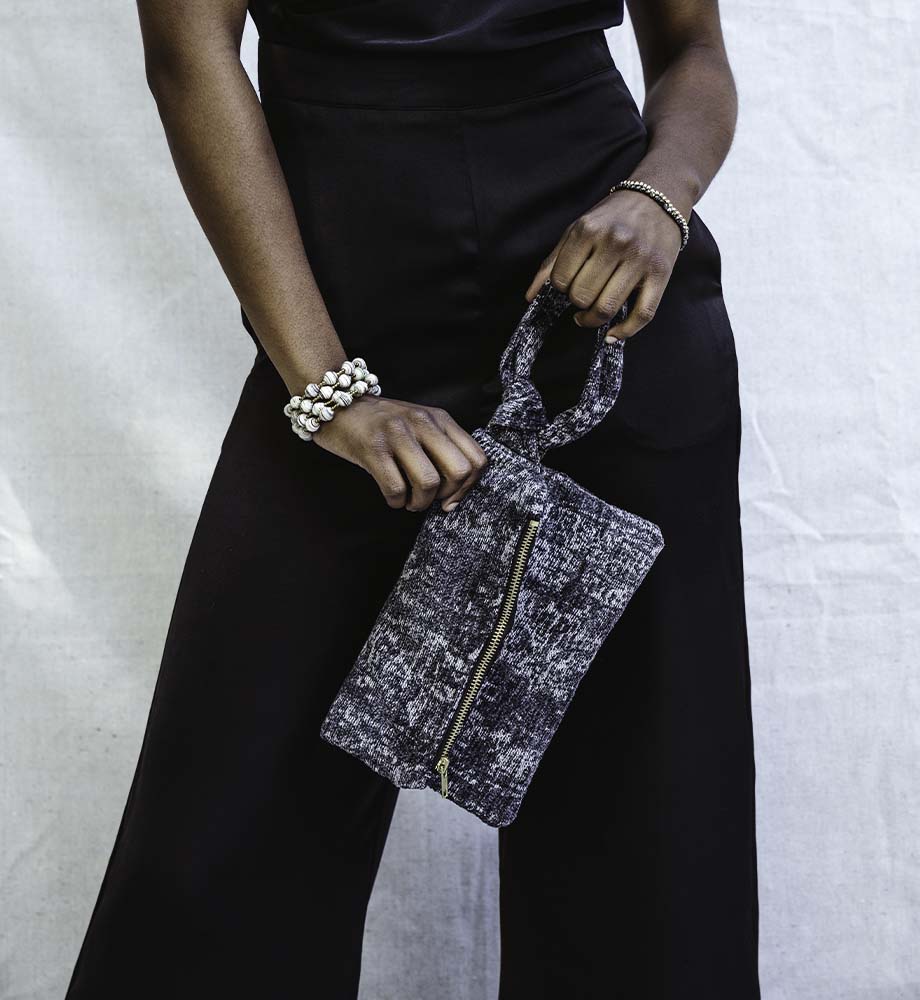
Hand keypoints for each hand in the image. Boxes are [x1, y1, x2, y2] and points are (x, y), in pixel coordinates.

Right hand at [312, 395, 488, 512]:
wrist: (337, 405)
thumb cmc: (380, 425)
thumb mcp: (418, 426)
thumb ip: (440, 448)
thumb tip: (455, 495)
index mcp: (440, 419)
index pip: (477, 459)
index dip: (469, 488)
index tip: (450, 499)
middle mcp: (423, 423)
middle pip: (460, 471)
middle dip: (447, 495)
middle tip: (429, 499)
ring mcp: (398, 434)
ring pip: (429, 482)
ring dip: (420, 503)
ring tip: (409, 501)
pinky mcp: (373, 448)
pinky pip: (396, 489)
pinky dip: (397, 502)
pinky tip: (392, 497)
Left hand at [524, 188, 683, 338]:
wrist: (658, 199)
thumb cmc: (612, 218)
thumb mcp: (577, 230)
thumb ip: (552, 262)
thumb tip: (531, 297)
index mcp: (589, 230)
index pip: (561, 279)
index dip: (560, 288)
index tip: (569, 283)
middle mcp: (615, 243)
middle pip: (582, 296)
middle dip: (578, 301)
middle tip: (584, 294)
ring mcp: (640, 260)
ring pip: (607, 308)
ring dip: (593, 319)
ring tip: (590, 314)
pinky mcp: (661, 274)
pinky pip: (642, 315)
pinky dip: (624, 331)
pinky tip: (612, 334)